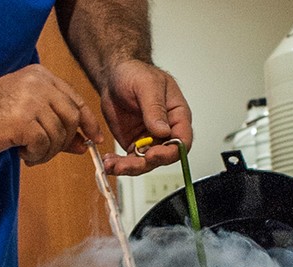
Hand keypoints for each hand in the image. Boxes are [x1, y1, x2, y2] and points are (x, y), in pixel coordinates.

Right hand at [0, 64, 103, 164]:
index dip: (88, 122)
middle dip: (65, 142)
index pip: (76, 100)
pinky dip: (36, 155)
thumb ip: (54, 124)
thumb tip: (84, 144)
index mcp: (41, 76)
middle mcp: (40, 84)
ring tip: (30, 154)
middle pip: (72, 118)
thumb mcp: (25, 112)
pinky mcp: (23, 121)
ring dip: (48, 152)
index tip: (93, 139)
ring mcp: (32, 101)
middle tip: (46, 152)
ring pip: (59, 135)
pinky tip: (22, 153)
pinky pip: (44, 145)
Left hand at [97, 60, 192, 175]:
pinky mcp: (134, 144)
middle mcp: (167, 132)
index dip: (171, 152)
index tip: (153, 154)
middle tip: (127, 164)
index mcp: (177, 116)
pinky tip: (109, 163)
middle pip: (163, 157)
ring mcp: (150, 140)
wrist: (114, 76)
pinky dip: (119, 164)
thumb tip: (162, 130)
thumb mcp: (147, 85)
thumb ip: (155, 108)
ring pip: (145, 163)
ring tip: (113, 166)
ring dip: (129, 168)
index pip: (183, 141)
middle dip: (145, 163)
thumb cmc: (135, 73)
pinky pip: (129, 160)